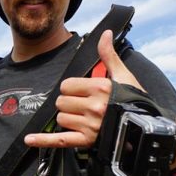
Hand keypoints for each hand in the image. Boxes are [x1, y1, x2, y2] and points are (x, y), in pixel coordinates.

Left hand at [24, 30, 143, 148]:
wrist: (145, 127)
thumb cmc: (133, 101)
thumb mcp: (123, 76)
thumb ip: (108, 55)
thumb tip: (105, 33)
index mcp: (100, 88)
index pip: (66, 86)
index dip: (72, 88)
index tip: (83, 92)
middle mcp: (94, 107)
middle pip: (61, 102)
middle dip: (69, 103)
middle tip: (84, 106)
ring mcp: (90, 126)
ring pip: (61, 119)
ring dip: (68, 119)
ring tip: (85, 119)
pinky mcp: (87, 142)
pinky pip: (60, 140)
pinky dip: (43, 140)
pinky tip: (30, 139)